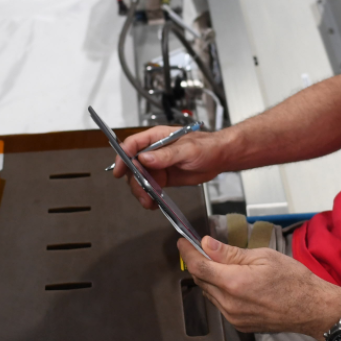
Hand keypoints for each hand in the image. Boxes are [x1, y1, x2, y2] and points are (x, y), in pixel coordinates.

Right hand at [112, 125, 227, 208]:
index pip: (132, 145)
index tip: (119, 170)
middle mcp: (153, 152)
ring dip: (141, 191)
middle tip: (142, 193)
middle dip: (134, 181)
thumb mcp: (187, 150)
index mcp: (157, 138)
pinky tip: (153, 203)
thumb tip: (145, 159)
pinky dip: (149, 196)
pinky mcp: (163, 178)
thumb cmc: (207, 146)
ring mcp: (157, 166)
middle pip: (133, 166)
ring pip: (139, 179)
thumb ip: (166, 155)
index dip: (123, 157)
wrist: (220, 158)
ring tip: (149, 202)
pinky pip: (150, 188)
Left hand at [178, 236, 340, 336]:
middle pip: (201, 280)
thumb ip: (231, 253)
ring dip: (209, 278)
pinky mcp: (239, 325)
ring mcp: (233, 317)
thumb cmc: (293, 280)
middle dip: (198, 263)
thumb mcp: (263, 257)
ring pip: (210, 293)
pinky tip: (231, 282)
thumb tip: (206, 245)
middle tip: (199, 248)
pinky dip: (220, 291)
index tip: (183, 242)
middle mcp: (229, 303)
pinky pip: (221, 305)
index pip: (199, 267)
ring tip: (218, 264)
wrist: (312, 308)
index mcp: (234, 283)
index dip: (188, 253)